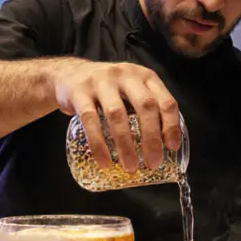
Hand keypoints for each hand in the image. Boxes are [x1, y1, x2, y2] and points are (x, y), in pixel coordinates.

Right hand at [49, 59, 179, 172]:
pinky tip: (105, 161)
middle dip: (151, 138)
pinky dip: (98, 144)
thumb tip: (163, 145)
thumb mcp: (131, 90)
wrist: (68, 75)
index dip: (171, 125)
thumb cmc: (108, 89)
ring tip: (130, 166)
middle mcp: (125, 74)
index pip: (165, 100)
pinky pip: (90, 120)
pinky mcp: (79, 92)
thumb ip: (147, 109)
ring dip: (125, 145)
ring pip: (117, 114)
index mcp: (144, 76)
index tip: (171, 147)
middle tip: (153, 162)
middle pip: (145, 105)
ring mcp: (101, 81)